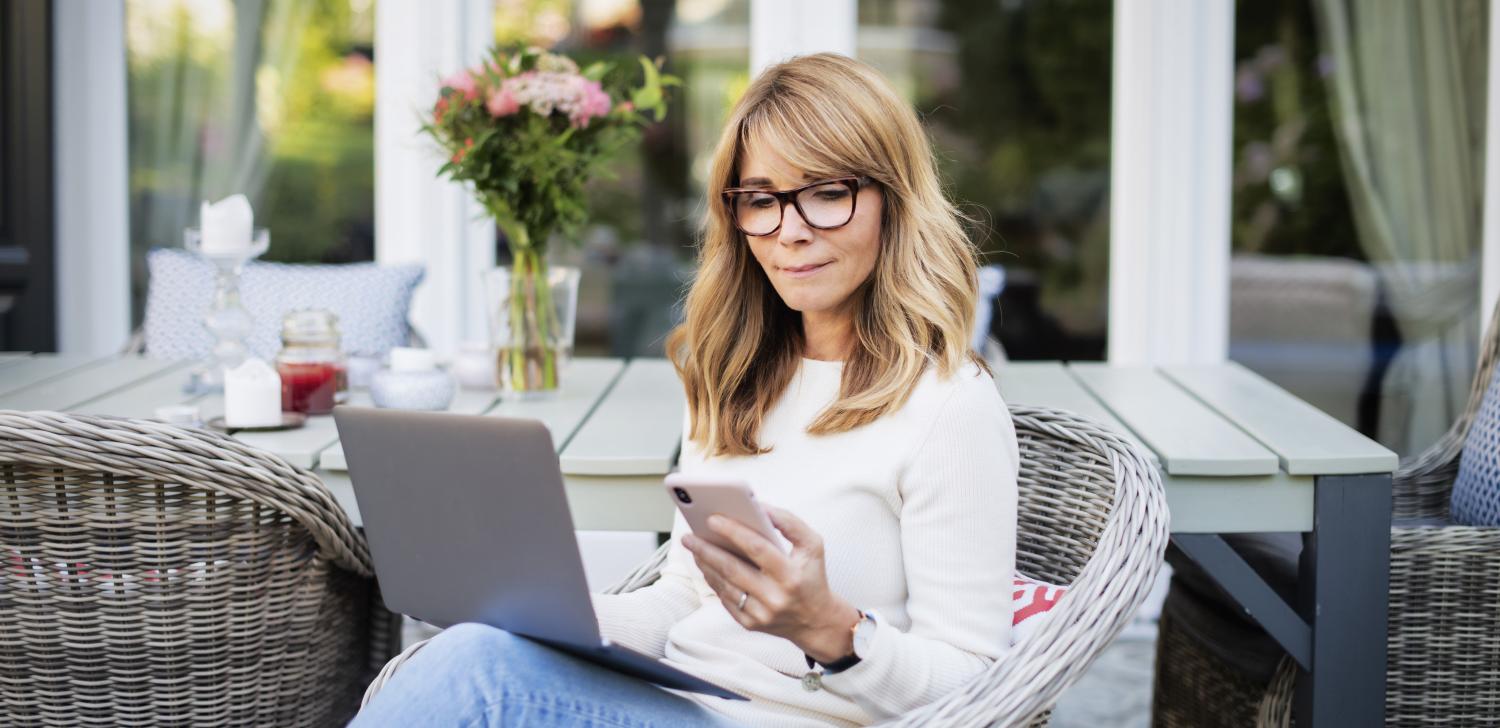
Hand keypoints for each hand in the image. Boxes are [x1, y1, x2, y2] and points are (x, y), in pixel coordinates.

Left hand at [681, 506, 861, 663]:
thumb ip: (790, 522)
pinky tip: (706, 566)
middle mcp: (775, 597)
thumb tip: (760, 507)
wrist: (816, 621)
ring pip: (724, 585)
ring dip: (705, 564)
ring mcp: (761, 614)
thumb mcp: (812, 545)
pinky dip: (713, 581)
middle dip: (707, 550)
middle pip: (732, 569)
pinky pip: (725, 599)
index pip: (757, 548)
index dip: (733, 531)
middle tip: (689, 535)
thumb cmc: (812, 576)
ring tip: (694, 547)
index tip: (712, 518)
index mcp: (791, 575)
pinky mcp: (750, 624)